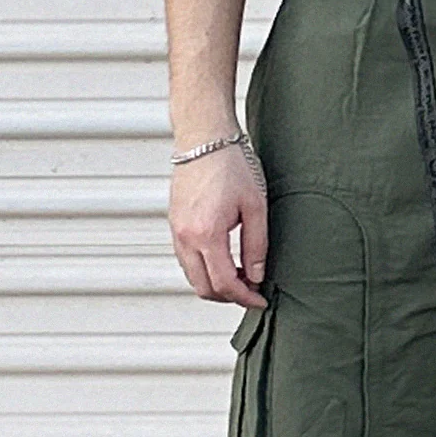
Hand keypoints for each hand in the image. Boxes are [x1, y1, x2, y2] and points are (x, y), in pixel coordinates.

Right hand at [169, 140, 268, 308]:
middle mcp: (185, 236)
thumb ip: (257, 247)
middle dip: (230, 297)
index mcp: (206, 234)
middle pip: (204, 288)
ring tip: (241, 276)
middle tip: (252, 291)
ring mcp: (176, 231)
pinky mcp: (174, 224)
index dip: (245, 298)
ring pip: (192, 278)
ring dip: (215, 285)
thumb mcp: (256, 207)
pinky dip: (204, 271)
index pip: (225, 284)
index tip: (261, 300)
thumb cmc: (231, 164)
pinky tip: (224, 262)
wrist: (204, 136)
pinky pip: (186, 261)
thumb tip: (257, 276)